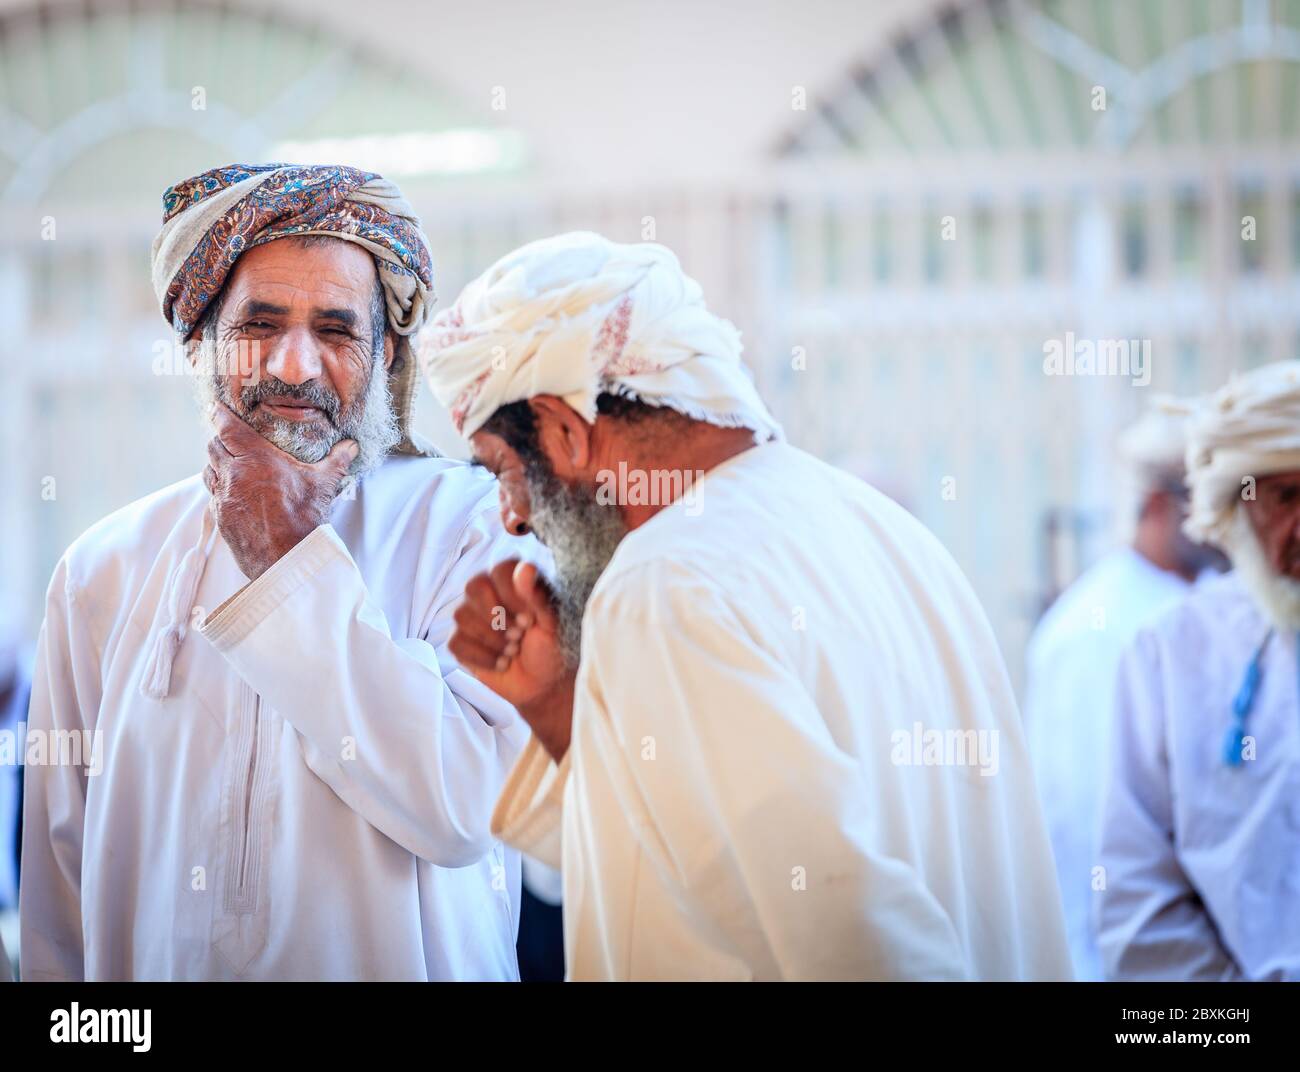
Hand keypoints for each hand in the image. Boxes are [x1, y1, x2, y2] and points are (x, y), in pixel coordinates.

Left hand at [204, 402, 357, 580]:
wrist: (287, 557)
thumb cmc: (304, 518)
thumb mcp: (323, 484)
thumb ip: (336, 461)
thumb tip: (351, 446)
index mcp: (256, 458)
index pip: (227, 428)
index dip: (219, 415)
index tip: (216, 408)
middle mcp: (234, 474)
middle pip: (213, 446)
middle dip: (219, 439)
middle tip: (228, 437)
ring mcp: (223, 497)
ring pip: (208, 470)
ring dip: (216, 464)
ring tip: (228, 464)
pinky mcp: (220, 517)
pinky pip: (212, 495)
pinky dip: (219, 488)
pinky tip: (232, 492)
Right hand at [450, 559, 575, 760]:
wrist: (544, 685)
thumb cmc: (552, 649)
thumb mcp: (552, 626)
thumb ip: (538, 597)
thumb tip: (525, 569)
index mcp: (515, 582)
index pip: (501, 570)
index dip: (511, 596)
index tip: (529, 620)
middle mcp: (490, 593)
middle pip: (474, 586)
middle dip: (496, 617)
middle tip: (518, 635)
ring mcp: (472, 617)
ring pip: (462, 614)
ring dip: (492, 639)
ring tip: (513, 651)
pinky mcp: (462, 642)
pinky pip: (456, 642)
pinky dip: (482, 657)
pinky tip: (501, 663)